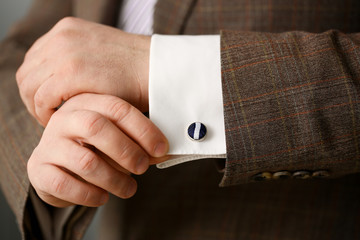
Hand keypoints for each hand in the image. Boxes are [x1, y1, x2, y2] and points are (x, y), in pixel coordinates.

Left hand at [16, 17, 149, 125]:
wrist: (157, 69)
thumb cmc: (133, 70)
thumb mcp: (98, 54)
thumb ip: (74, 60)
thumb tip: (57, 83)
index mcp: (66, 30)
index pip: (34, 60)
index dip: (36, 85)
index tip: (49, 104)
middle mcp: (60, 37)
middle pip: (26, 73)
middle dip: (32, 98)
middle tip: (48, 115)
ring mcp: (64, 52)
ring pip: (29, 86)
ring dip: (37, 107)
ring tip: (53, 120)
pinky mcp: (71, 72)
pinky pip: (42, 97)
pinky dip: (45, 113)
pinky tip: (59, 121)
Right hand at [27, 93, 168, 206]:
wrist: (59, 166)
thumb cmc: (96, 149)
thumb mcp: (119, 140)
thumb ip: (140, 144)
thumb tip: (167, 152)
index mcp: (87, 103)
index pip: (118, 109)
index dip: (143, 130)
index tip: (161, 149)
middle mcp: (64, 118)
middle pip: (96, 127)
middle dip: (127, 151)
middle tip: (143, 168)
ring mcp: (48, 143)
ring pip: (85, 161)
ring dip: (114, 179)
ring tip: (128, 188)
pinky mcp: (38, 169)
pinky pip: (65, 184)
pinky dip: (90, 195)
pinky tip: (102, 197)